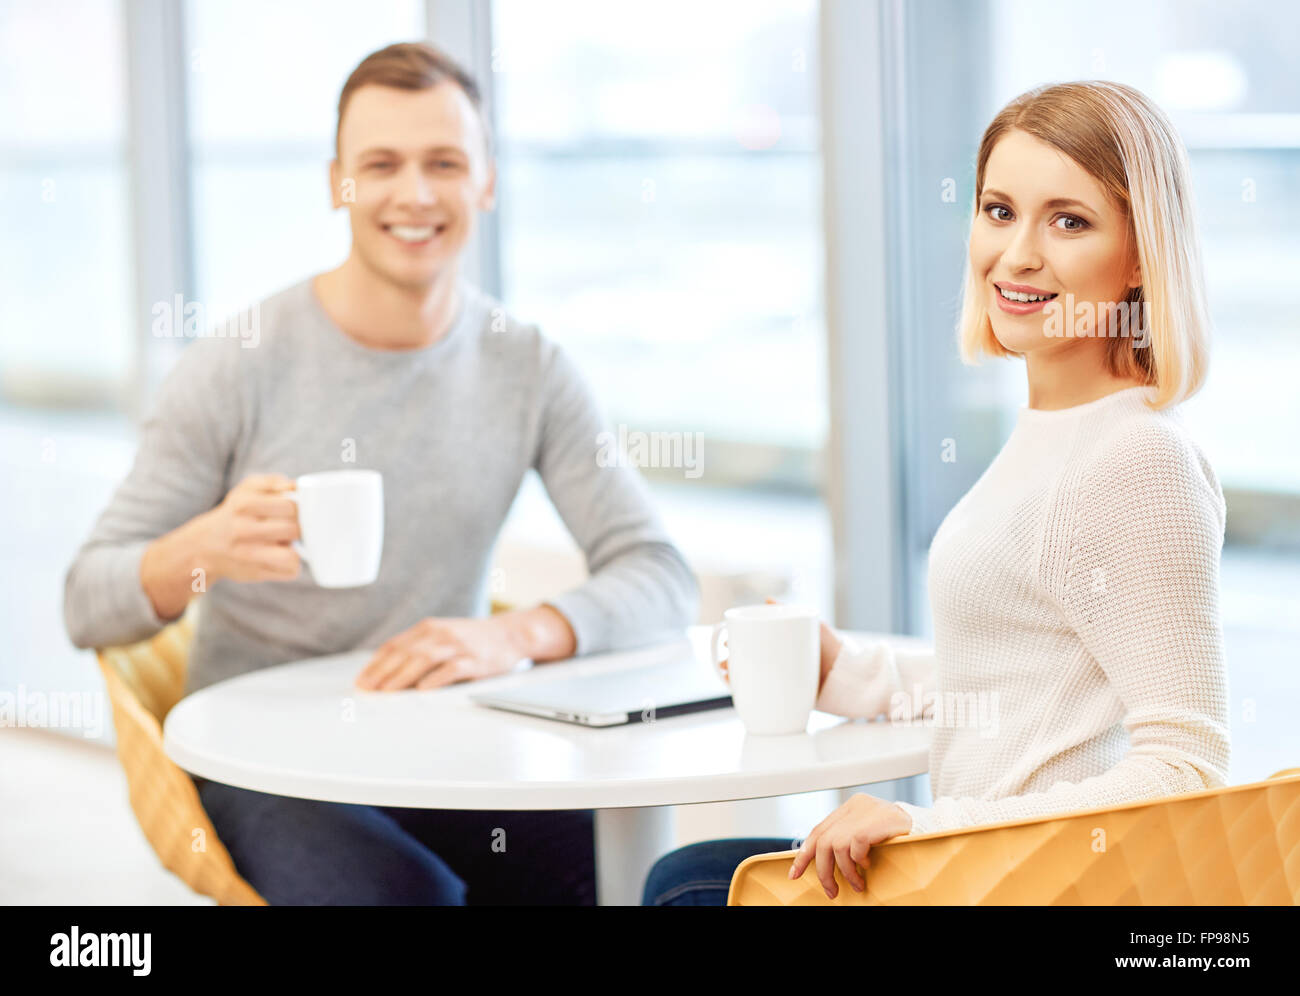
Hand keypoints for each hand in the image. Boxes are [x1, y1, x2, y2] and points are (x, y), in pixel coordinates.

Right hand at [194, 473, 300, 584]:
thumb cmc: (235, 514)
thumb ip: (273, 482)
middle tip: (294, 525)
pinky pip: (290, 571)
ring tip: (289, 541)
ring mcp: (249, 555)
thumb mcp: (246, 490)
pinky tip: (283, 556)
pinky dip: (293, 564)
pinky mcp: (257, 573)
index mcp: (245, 505)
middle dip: (301, 527)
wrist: (204, 547)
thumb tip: (296, 487)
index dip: (301, 507)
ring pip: (293, 555)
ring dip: (298, 547)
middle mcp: (244, 530)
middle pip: (294, 529)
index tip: (299, 509)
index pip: (290, 506)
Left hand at [354, 616, 530, 690]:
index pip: (395, 646)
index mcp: (429, 627)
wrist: (511, 634)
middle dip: (383, 672)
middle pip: (406, 653)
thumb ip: (419, 648)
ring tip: (387, 692)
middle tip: (367, 689)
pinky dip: (435, 680)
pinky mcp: (474, 660)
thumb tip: (388, 673)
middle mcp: (441, 633)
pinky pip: (451, 670)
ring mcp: (458, 646)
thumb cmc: (473, 639)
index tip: (362, 680)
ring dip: (402, 677)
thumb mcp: (443, 635)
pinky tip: (422, 691)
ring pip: (424, 660)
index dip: (376, 664)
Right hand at [718, 597, 842, 692]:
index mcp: (784, 646)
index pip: (754, 644)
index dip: (736, 644)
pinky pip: (767, 697)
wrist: (854, 677)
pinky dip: (752, 696)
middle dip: (732, 662)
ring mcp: (785, 680)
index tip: (725, 643)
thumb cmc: (835, 648)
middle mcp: (781, 663)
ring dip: (737, 680)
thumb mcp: (813, 626)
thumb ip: (792, 613)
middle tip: (724, 662)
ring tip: (729, 678)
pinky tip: (741, 696)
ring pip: (755, 680)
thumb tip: (768, 600)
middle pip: (750, 662)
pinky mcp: (790, 697)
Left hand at [788, 793, 912, 898]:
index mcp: (850, 807)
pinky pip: (855, 846)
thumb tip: (823, 863)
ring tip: (857, 883)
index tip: (795, 873)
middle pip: (823, 841)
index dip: (804, 854)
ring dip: (845, 872)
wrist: (929, 828)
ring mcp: (866, 811)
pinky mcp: (876, 820)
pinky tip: (868, 866)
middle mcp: (855, 806)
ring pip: (836, 846)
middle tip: (831, 891)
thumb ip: (848, 839)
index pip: (818, 830)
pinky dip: (858, 861)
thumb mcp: (868, 834)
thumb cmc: (898, 837)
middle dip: (823, 871)